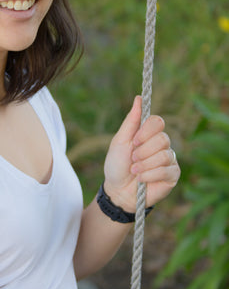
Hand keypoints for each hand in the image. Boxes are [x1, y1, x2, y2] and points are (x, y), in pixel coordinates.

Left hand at [103, 96, 180, 212]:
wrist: (118, 190)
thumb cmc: (117, 164)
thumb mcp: (120, 141)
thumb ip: (131, 120)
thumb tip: (138, 98)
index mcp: (147, 133)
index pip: (157, 121)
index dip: (147, 131)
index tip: (134, 141)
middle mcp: (161, 144)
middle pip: (162, 138)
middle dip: (143, 151)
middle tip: (132, 159)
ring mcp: (169, 159)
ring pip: (164, 155)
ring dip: (144, 165)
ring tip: (134, 171)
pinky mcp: (173, 174)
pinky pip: (167, 170)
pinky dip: (150, 175)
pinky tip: (142, 180)